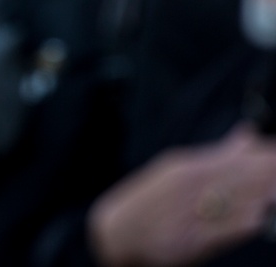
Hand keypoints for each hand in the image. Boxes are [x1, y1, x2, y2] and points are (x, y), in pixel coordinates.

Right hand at [90, 124, 275, 265]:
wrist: (114, 235)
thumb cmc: (150, 203)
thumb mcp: (178, 171)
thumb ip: (217, 155)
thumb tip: (248, 132)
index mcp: (187, 166)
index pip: (236, 158)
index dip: (264, 156)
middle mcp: (187, 186)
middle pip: (239, 178)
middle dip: (266, 171)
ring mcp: (186, 213)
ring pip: (233, 201)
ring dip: (261, 194)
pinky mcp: (186, 242)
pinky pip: (218, 231)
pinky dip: (239, 224)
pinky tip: (258, 217)